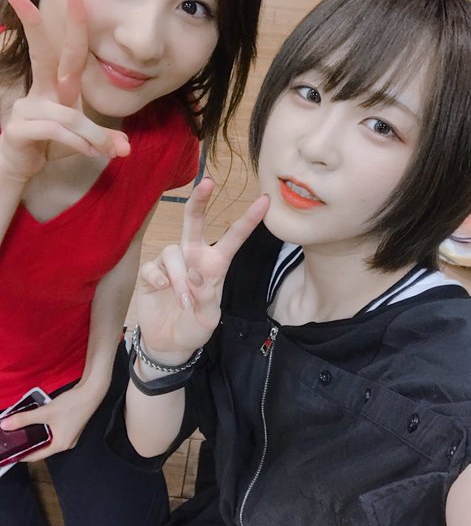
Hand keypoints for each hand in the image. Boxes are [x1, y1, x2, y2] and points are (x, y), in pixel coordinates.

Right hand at [0, 0, 129, 181]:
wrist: (22, 169)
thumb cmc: (50, 144)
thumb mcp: (83, 139)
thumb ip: (104, 138)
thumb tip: (125, 148)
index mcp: (57, 86)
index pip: (66, 50)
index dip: (73, 24)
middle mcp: (40, 91)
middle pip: (41, 53)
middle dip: (31, 22)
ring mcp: (26, 108)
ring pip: (68, 114)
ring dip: (92, 134)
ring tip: (105, 151)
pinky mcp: (19, 129)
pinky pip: (56, 131)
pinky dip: (78, 143)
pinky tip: (89, 152)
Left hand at [0, 383, 104, 461]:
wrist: (92, 390)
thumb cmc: (73, 404)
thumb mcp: (46, 412)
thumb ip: (24, 419)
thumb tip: (5, 425)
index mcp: (60, 445)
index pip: (36, 455)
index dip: (22, 453)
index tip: (10, 450)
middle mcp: (66, 443)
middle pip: (43, 446)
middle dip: (29, 441)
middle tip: (15, 436)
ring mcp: (70, 434)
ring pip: (49, 437)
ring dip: (38, 432)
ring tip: (26, 426)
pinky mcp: (72, 425)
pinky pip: (55, 430)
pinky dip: (46, 426)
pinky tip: (41, 417)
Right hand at [135, 178, 268, 361]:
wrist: (170, 344)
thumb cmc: (195, 327)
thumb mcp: (208, 319)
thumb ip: (206, 298)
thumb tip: (194, 274)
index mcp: (215, 264)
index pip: (234, 237)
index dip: (249, 219)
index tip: (265, 200)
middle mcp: (193, 256)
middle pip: (195, 220)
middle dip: (200, 200)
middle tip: (208, 182)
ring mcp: (170, 263)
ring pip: (173, 251)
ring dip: (179, 277)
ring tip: (184, 302)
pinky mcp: (150, 273)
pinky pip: (153, 267)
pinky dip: (160, 279)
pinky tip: (162, 291)